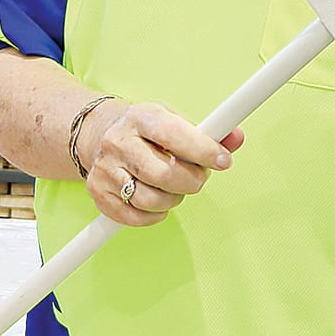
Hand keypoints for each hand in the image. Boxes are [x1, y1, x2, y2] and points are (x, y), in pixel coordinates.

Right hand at [79, 100, 244, 227]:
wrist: (99, 134)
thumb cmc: (145, 131)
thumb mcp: (174, 120)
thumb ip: (208, 132)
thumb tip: (236, 138)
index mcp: (140, 118)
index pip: (173, 135)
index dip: (202, 150)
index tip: (222, 161)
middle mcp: (118, 142)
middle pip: (163, 174)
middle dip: (191, 181)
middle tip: (197, 177)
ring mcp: (105, 169)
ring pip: (151, 200)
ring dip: (173, 199)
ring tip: (174, 188)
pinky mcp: (98, 193)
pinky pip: (136, 217)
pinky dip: (154, 215)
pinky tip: (156, 200)